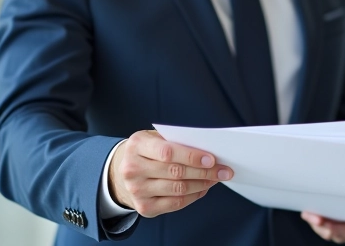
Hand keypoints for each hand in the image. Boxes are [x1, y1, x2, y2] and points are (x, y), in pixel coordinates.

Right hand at [109, 130, 232, 217]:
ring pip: (178, 189)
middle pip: (175, 172)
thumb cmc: (145, 151)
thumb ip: (176, 141)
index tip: (212, 158)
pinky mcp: (144, 207)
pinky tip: (203, 188)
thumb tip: (208, 151)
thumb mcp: (154, 138)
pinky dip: (194, 196)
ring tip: (216, 178)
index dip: (192, 156)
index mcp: (136, 145)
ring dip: (202, 184)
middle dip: (204, 172)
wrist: (121, 172)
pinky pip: (175, 204)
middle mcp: (133, 169)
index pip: (167, 152)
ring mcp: (137, 190)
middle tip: (223, 170)